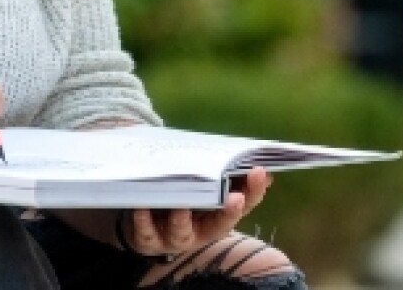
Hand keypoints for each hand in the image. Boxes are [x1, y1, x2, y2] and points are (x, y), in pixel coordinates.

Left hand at [119, 167, 271, 259]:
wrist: (143, 219)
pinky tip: (142, 207)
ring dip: (183, 221)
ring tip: (181, 207)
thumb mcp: (201, 185)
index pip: (243, 205)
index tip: (260, 172)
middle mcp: (201, 230)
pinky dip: (144, 221)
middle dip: (229, 211)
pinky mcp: (148, 240)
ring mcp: (175, 237)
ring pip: (182, 234)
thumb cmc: (180, 197)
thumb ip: (222, 173)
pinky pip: (146, 233)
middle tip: (237, 198)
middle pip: (220, 224)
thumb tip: (255, 160)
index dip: (253, 191)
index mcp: (217, 215)